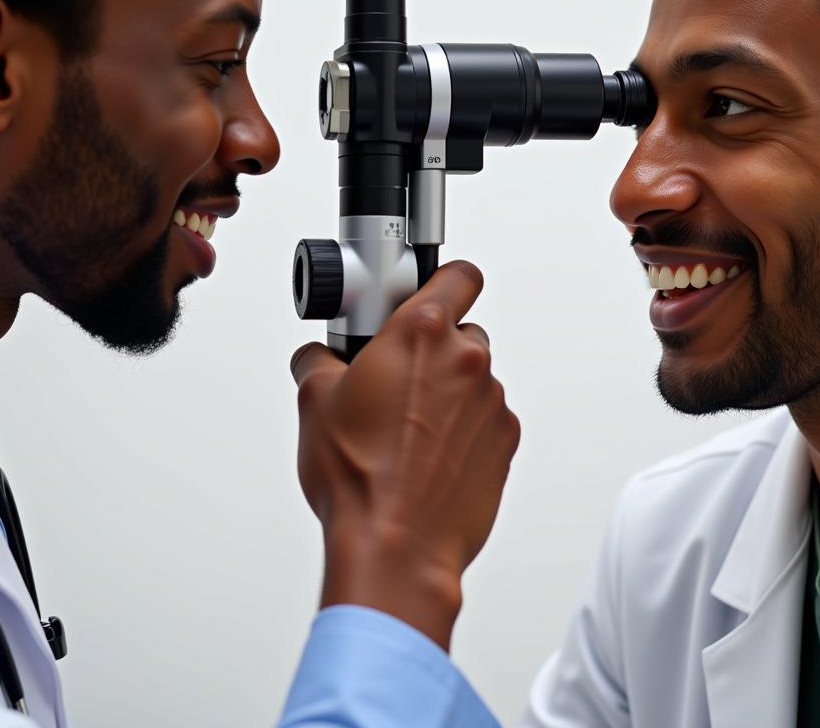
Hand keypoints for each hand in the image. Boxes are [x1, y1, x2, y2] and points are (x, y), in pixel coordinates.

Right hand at [291, 260, 519, 649]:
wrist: (397, 546)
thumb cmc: (360, 479)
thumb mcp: (314, 402)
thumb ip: (318, 361)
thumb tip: (318, 358)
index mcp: (421, 334)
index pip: (458, 274)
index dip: (441, 278)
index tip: (424, 289)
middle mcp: (466, 360)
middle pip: (460, 330)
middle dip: (431, 348)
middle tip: (396, 377)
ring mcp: (491, 402)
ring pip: (472, 378)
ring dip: (447, 391)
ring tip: (408, 428)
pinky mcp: (505, 441)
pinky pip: (485, 418)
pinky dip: (464, 428)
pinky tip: (429, 454)